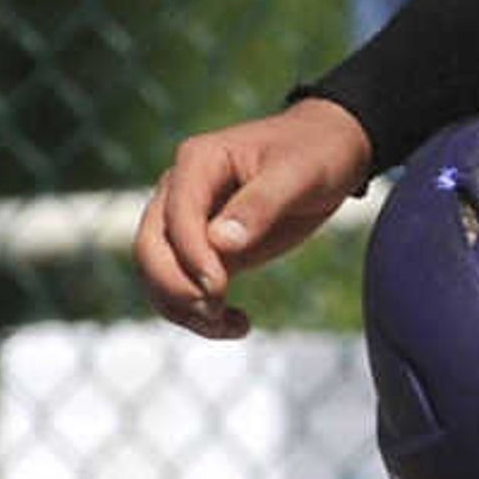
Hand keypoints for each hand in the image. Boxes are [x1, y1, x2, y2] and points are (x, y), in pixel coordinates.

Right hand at [134, 97, 376, 338]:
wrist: (327, 151)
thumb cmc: (314, 152)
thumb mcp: (299, 174)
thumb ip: (260, 205)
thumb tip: (220, 242)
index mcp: (198, 161)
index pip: (176, 215)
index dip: (191, 256)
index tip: (219, 289)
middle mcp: (181, 190)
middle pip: (151, 247)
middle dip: (176, 288)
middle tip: (217, 313)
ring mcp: (187, 221)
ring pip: (158, 273)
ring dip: (183, 308)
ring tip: (231, 326)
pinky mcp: (202, 249)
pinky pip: (183, 286)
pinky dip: (199, 313)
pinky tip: (238, 323)